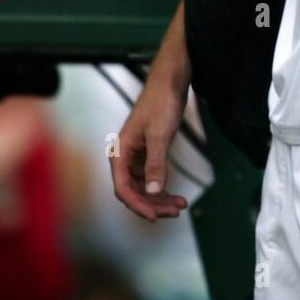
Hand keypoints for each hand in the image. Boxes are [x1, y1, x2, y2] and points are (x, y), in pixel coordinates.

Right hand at [111, 76, 189, 220]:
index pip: (123, 188)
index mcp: (120, 152)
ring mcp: (136, 156)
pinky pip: (151, 178)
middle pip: (134, 191)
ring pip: (144, 187)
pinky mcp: (147, 154)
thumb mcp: (159, 136)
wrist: (169, 83)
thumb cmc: (160, 103)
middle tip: (174, 211)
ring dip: (159, 199)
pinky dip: (162, 188)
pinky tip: (175, 195)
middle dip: (153, 204)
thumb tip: (154, 192)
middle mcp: (124, 157)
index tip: (155, 216)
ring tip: (179, 205)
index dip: (138, 205)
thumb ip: (155, 164)